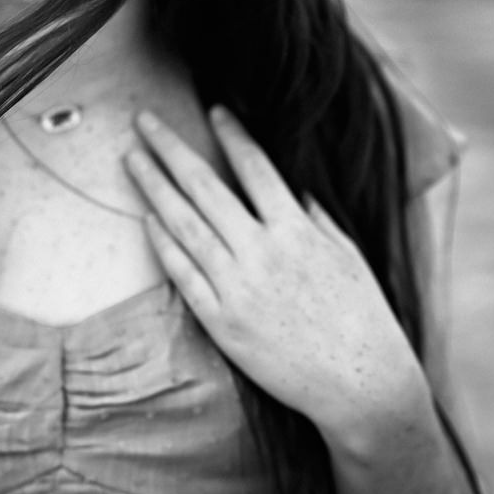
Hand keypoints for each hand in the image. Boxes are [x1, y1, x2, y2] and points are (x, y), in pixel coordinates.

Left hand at [124, 108, 426, 442]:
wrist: (360, 385)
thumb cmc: (361, 318)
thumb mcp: (348, 255)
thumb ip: (316, 218)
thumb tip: (294, 187)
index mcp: (298, 231)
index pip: (256, 167)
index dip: (232, 134)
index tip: (213, 108)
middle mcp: (263, 252)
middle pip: (205, 186)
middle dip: (171, 148)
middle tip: (144, 119)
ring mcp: (237, 286)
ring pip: (185, 224)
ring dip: (154, 187)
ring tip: (132, 159)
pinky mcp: (221, 321)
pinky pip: (182, 274)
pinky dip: (163, 244)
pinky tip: (146, 219)